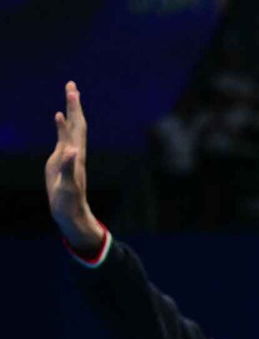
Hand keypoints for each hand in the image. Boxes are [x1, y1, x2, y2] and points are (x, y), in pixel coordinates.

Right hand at [45, 81, 103, 251]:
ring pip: (72, 129)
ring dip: (71, 111)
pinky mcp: (62, 160)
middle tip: (71, 84)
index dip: (74, 109)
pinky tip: (58, 118)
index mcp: (75, 154)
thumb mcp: (67, 184)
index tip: (72, 91)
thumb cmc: (69, 200)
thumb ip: (68, 166)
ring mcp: (69, 155)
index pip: (76, 126)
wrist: (70, 211)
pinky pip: (63, 138)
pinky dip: (61, 126)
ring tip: (70, 94)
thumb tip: (71, 150)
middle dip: (74, 103)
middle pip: (77, 123)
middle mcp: (75, 151)